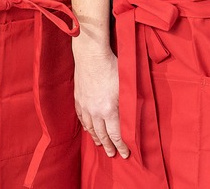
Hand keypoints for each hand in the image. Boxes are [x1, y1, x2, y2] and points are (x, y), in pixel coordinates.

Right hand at [73, 40, 128, 157]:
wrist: (91, 54)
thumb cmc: (111, 66)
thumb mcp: (125, 86)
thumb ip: (127, 104)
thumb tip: (131, 117)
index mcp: (109, 110)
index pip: (116, 135)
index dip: (121, 146)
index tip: (125, 154)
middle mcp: (95, 111)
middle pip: (102, 134)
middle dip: (108, 146)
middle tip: (112, 154)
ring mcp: (85, 105)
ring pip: (90, 128)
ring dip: (96, 138)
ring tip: (100, 145)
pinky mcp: (78, 98)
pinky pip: (81, 117)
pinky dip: (85, 126)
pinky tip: (87, 129)